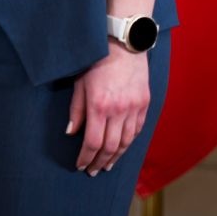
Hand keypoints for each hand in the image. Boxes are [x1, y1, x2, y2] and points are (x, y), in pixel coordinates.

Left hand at [67, 43, 150, 174]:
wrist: (123, 44)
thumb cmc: (96, 61)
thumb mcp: (79, 84)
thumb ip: (76, 110)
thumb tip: (71, 133)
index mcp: (99, 106)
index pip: (92, 142)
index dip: (86, 157)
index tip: (80, 166)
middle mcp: (118, 110)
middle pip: (111, 147)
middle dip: (100, 161)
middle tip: (93, 171)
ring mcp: (134, 108)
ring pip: (126, 142)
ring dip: (116, 156)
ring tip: (107, 165)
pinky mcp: (145, 104)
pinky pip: (137, 130)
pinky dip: (129, 142)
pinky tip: (122, 148)